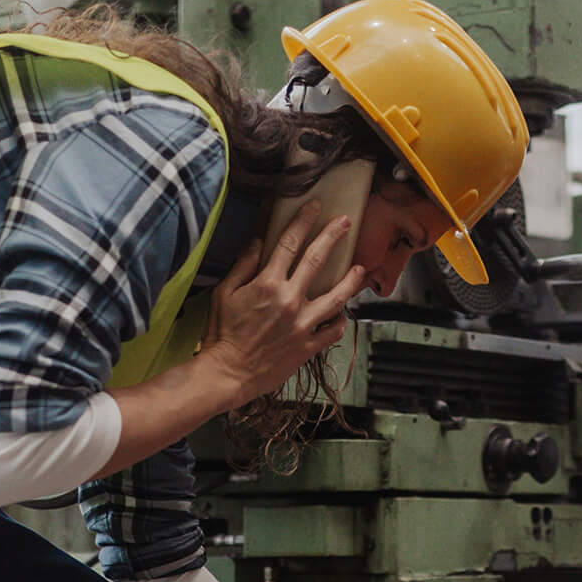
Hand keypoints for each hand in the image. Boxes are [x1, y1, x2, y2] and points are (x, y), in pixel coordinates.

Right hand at [200, 201, 367, 403]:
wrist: (227, 374)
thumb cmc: (221, 334)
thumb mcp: (224, 293)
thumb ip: (243, 265)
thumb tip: (256, 241)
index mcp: (268, 283)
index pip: (289, 242)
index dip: (303, 221)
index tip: (314, 207)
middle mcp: (290, 300)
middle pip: (317, 260)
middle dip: (333, 236)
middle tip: (345, 222)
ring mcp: (302, 325)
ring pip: (337, 297)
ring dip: (351, 281)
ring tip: (359, 270)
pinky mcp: (308, 347)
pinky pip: (333, 331)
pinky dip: (340, 321)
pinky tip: (342, 314)